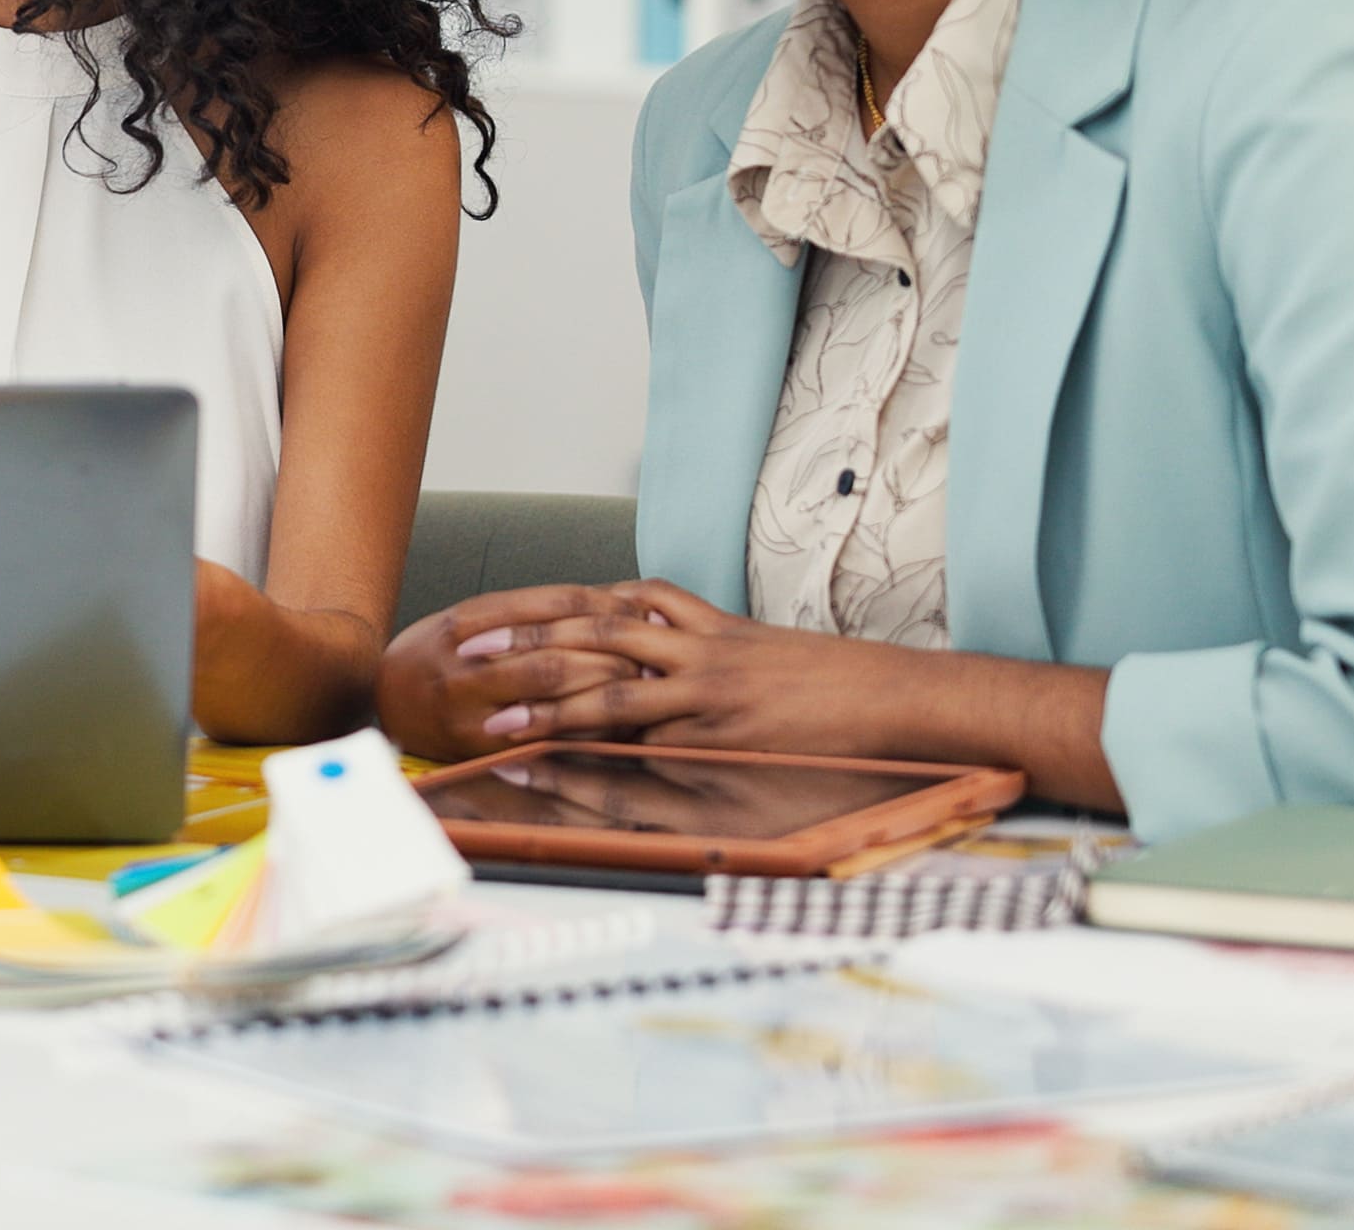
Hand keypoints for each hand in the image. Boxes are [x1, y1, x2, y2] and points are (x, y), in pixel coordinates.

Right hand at [373, 583, 657, 760]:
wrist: (383, 703)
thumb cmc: (438, 654)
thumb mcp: (472, 618)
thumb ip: (531, 613)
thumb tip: (613, 608)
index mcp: (468, 621)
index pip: (554, 605)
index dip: (608, 608)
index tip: (642, 612)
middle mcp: (466, 664)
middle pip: (558, 656)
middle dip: (615, 656)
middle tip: (654, 656)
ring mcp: (470, 710)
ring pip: (554, 697)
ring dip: (606, 691)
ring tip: (642, 685)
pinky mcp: (481, 747)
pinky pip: (546, 737)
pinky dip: (588, 727)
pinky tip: (617, 720)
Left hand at [461, 579, 919, 752]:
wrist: (888, 695)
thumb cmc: (819, 679)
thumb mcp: (748, 647)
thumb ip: (689, 645)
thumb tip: (636, 649)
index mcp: (695, 619)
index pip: (599, 598)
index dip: (538, 605)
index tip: (488, 614)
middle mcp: (692, 642)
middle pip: (587, 625)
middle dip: (522, 638)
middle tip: (465, 650)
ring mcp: (706, 684)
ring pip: (608, 682)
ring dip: (545, 700)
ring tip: (494, 716)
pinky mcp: (722, 730)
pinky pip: (648, 737)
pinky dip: (599, 745)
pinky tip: (563, 756)